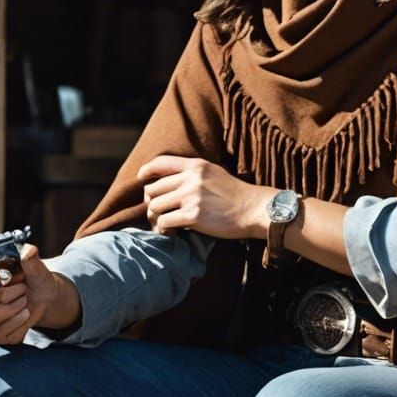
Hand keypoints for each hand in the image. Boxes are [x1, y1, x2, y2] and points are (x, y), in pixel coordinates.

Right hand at [0, 243, 66, 345]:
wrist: (45, 299)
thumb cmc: (35, 281)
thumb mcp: (35, 269)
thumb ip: (30, 260)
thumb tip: (28, 250)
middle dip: (2, 297)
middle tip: (21, 290)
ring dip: (11, 311)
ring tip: (24, 302)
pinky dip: (16, 325)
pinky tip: (23, 316)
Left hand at [138, 155, 271, 240]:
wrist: (254, 209)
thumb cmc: (236, 195)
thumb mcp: (214, 173)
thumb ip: (193, 173)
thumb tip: (171, 181)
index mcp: (195, 166)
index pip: (160, 163)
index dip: (146, 171)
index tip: (142, 179)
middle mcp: (191, 179)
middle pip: (153, 189)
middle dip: (151, 203)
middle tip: (158, 213)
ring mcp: (191, 197)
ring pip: (155, 206)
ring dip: (155, 218)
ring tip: (163, 225)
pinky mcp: (193, 216)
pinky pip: (165, 222)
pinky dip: (164, 230)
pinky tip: (171, 233)